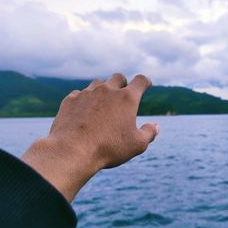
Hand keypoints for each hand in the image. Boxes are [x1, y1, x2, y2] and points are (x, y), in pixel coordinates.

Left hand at [21, 74, 158, 201]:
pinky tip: (84, 112)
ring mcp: (87, 93)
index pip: (141, 80)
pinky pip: (80, 94)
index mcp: (127, 98)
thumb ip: (149, 133)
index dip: (145, 82)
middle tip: (123, 94)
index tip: (146, 85)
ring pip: (98, 84)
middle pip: (118, 77)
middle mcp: (107, 90)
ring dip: (103, 91)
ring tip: (103, 105)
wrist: (72, 150)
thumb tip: (156, 126)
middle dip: (123, 84)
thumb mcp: (137, 145)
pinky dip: (85, 100)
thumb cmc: (108, 148)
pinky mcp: (71, 100)